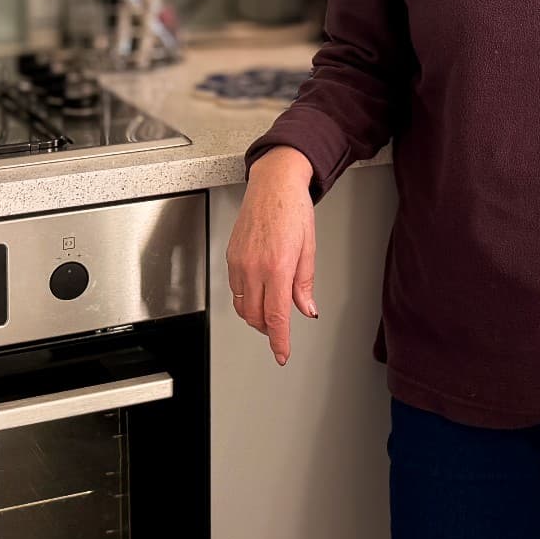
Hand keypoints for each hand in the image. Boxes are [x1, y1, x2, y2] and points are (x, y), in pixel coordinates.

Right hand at [228, 147, 318, 364]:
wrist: (273, 183)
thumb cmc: (293, 208)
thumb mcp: (308, 247)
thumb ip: (304, 283)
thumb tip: (306, 309)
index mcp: (277, 266)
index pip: (276, 316)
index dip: (279, 341)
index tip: (282, 355)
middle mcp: (254, 267)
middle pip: (256, 316)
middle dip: (268, 330)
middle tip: (281, 333)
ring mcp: (239, 262)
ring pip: (242, 306)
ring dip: (256, 317)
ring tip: (270, 316)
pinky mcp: (231, 256)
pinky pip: (236, 289)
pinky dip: (246, 300)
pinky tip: (258, 295)